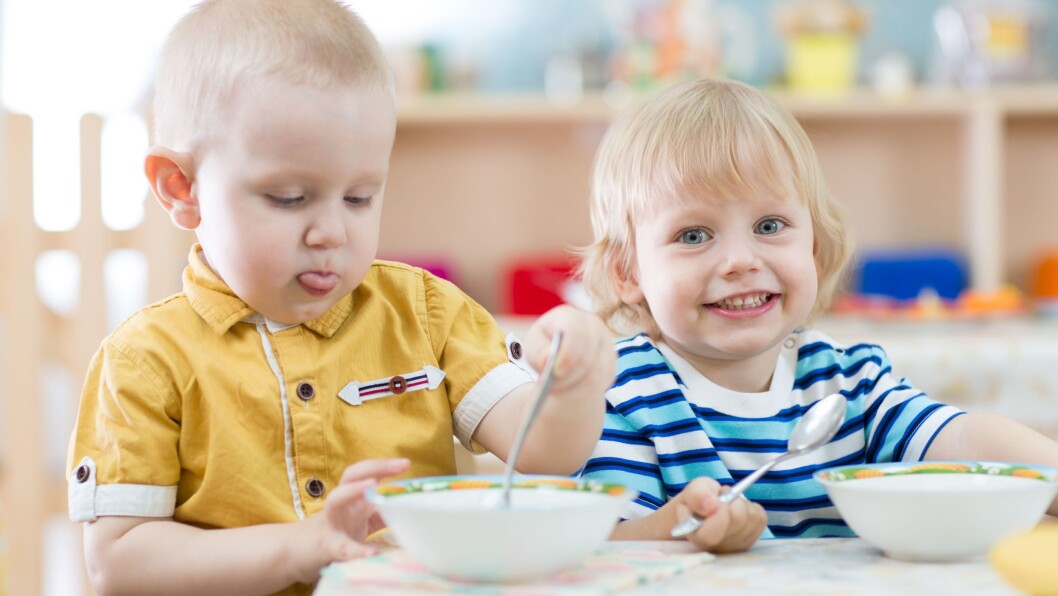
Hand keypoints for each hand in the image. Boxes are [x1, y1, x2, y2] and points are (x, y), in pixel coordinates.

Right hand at [295, 458, 409, 581]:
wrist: (294, 553)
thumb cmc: (334, 532)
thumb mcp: (360, 521)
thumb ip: (382, 515)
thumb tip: (412, 511)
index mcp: (351, 497)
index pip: (367, 472)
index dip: (385, 466)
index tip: (406, 463)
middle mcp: (341, 504)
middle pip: (352, 475)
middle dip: (376, 466)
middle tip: (401, 465)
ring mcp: (330, 523)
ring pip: (336, 499)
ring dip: (353, 490)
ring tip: (372, 487)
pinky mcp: (325, 546)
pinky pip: (339, 546)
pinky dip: (355, 550)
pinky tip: (370, 553)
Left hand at [523, 305, 614, 400]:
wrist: (560, 354)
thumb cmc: (544, 347)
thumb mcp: (534, 348)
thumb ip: (538, 352)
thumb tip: (547, 360)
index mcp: (569, 316)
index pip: (575, 331)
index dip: (567, 353)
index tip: (555, 373)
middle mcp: (592, 326)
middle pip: (587, 355)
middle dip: (568, 376)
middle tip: (551, 389)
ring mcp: (606, 343)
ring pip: (596, 372)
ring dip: (574, 387)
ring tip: (555, 392)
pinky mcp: (611, 362)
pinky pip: (602, 381)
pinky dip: (583, 390)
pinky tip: (568, 391)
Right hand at [672, 478, 767, 552]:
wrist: (706, 511)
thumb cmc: (696, 502)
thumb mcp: (691, 491)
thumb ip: (697, 495)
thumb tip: (712, 505)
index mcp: (695, 536)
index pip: (710, 535)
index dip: (719, 516)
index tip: (718, 502)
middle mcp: (715, 547)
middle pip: (738, 519)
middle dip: (731, 501)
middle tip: (721, 499)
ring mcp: (734, 547)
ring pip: (751, 517)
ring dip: (741, 504)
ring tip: (728, 505)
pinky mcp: (750, 542)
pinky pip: (760, 518)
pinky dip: (751, 508)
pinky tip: (738, 511)